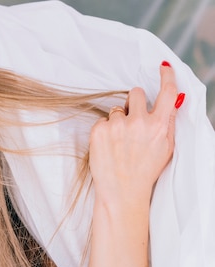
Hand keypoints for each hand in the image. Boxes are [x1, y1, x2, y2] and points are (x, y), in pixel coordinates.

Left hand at [88, 62, 182, 204]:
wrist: (122, 191)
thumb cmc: (145, 171)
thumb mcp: (166, 148)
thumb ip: (168, 123)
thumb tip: (174, 100)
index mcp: (158, 125)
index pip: (166, 92)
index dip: (167, 76)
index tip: (164, 67)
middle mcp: (138, 122)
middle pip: (136, 93)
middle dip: (135, 102)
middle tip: (133, 120)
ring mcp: (117, 125)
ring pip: (118, 108)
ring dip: (119, 120)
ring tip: (120, 141)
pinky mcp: (99, 130)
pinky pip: (103, 120)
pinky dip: (105, 130)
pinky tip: (109, 146)